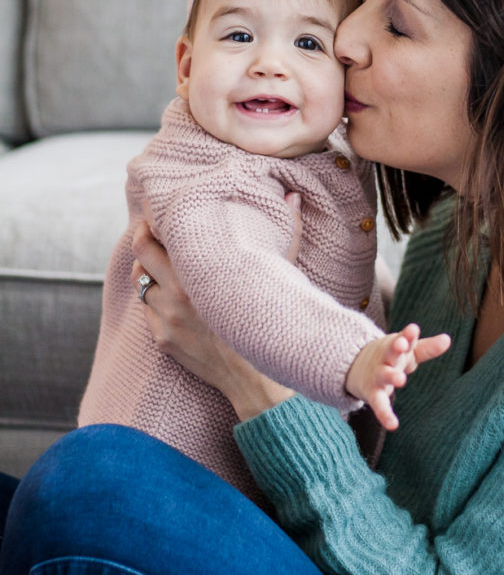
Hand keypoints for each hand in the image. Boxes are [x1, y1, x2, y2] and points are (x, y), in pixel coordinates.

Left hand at [131, 222, 293, 420]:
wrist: (260, 379)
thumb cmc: (272, 319)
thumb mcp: (279, 272)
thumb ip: (285, 230)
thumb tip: (294, 195)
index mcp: (199, 273)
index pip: (156, 237)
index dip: (155, 221)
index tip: (159, 212)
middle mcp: (176, 295)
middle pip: (139, 255)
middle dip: (145, 240)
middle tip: (153, 232)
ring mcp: (166, 320)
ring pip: (142, 284)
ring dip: (150, 273)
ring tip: (168, 266)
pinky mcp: (163, 341)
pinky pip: (149, 312)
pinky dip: (158, 301)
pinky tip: (177, 299)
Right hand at [345, 324, 450, 430]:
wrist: (357, 366)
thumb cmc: (392, 357)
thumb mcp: (409, 352)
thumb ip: (427, 348)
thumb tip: (448, 339)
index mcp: (396, 346)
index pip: (404, 338)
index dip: (408, 334)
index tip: (413, 329)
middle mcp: (386, 359)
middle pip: (390, 351)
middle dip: (396, 347)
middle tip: (402, 345)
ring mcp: (378, 375)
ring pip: (384, 375)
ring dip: (391, 376)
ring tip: (400, 379)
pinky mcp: (373, 393)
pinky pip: (379, 404)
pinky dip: (384, 415)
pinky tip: (393, 425)